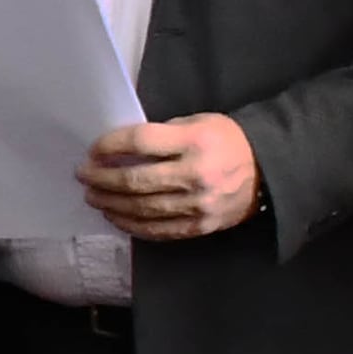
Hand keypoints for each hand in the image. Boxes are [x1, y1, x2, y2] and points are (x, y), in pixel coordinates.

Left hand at [83, 114, 260, 241]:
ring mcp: (199, 205)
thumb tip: (119, 150)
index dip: (109, 146)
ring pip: (142, 209)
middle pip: (135, 180)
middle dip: (102, 179)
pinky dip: (132, 225)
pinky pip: (159, 230)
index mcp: (196, 141)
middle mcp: (196, 174)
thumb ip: (162, 135)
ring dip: (111, 204)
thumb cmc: (227, 140)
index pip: (140, 142)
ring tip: (93, 198)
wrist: (269, 169)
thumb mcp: (198, 123)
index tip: (92, 151)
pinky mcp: (201, 226)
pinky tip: (116, 217)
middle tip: (83, 177)